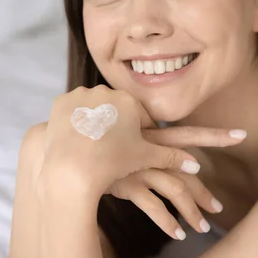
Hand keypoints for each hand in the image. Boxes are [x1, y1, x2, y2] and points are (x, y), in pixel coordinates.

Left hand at [40, 85, 201, 193]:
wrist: (73, 168)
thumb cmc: (113, 162)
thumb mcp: (144, 158)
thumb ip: (171, 157)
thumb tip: (197, 165)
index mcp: (128, 100)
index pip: (138, 115)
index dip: (137, 134)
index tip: (131, 149)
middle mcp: (105, 90)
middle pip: (115, 109)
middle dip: (116, 126)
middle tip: (110, 150)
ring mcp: (80, 95)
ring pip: (93, 108)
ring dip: (95, 122)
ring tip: (92, 145)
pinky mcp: (60, 102)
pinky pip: (71, 110)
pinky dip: (74, 122)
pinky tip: (75, 139)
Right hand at [107, 126, 243, 239]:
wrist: (67, 146)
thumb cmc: (96, 140)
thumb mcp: (121, 136)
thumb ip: (141, 140)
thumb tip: (156, 142)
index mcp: (153, 136)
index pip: (190, 133)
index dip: (216, 134)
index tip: (242, 135)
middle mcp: (151, 151)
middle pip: (189, 169)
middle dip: (206, 191)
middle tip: (221, 208)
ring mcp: (140, 168)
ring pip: (175, 192)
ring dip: (191, 212)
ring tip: (203, 229)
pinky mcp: (127, 184)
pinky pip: (153, 207)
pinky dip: (167, 221)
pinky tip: (178, 234)